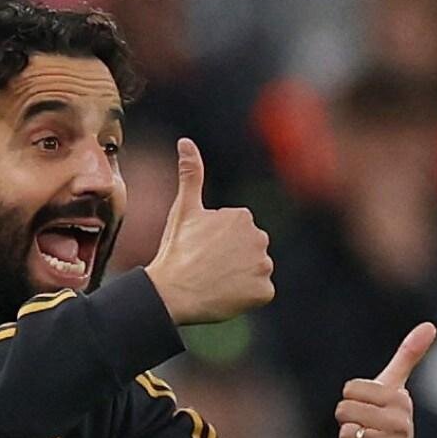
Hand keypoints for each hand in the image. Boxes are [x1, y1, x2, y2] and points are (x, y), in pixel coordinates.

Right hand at [145, 138, 273, 324]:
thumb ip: (191, 174)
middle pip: (248, 251)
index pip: (235, 232)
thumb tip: (185, 141)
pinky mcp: (264, 291)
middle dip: (231, 259)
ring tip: (214, 281)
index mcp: (243, 217)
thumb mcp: (183, 210)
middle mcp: (260, 238)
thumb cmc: (176, 250)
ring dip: (239, 277)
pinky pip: (259, 293)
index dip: (215, 243)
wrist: (172, 291)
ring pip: (255, 271)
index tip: (200, 250)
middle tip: (206, 267)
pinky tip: (225, 295)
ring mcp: (264, 266)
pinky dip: (245, 296)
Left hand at [335, 322, 436, 437]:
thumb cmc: (389, 420)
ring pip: (347, 435)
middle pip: (345, 411)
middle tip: (363, 426)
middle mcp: (402, 425)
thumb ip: (408, 356)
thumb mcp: (396, 387)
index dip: (350, 398)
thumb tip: (430, 325)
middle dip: (346, 419)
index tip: (366, 405)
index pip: (350, 389)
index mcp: (401, 400)